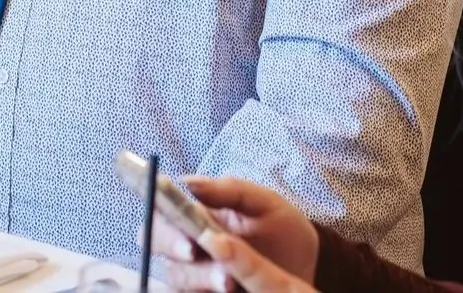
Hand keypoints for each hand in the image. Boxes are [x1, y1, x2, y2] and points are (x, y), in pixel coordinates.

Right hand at [152, 177, 319, 290]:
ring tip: (228, 281)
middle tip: (195, 251)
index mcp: (197, 212)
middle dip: (172, 245)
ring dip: (198, 276)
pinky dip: (201, 292)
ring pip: (175, 274)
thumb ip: (230, 189)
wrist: (306, 272)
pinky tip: (225, 290)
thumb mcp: (266, 204)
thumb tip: (187, 181)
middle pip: (155, 240)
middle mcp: (188, 242)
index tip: (173, 209)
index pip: (161, 206)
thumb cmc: (284, 232)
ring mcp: (195, 273)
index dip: (157, 207)